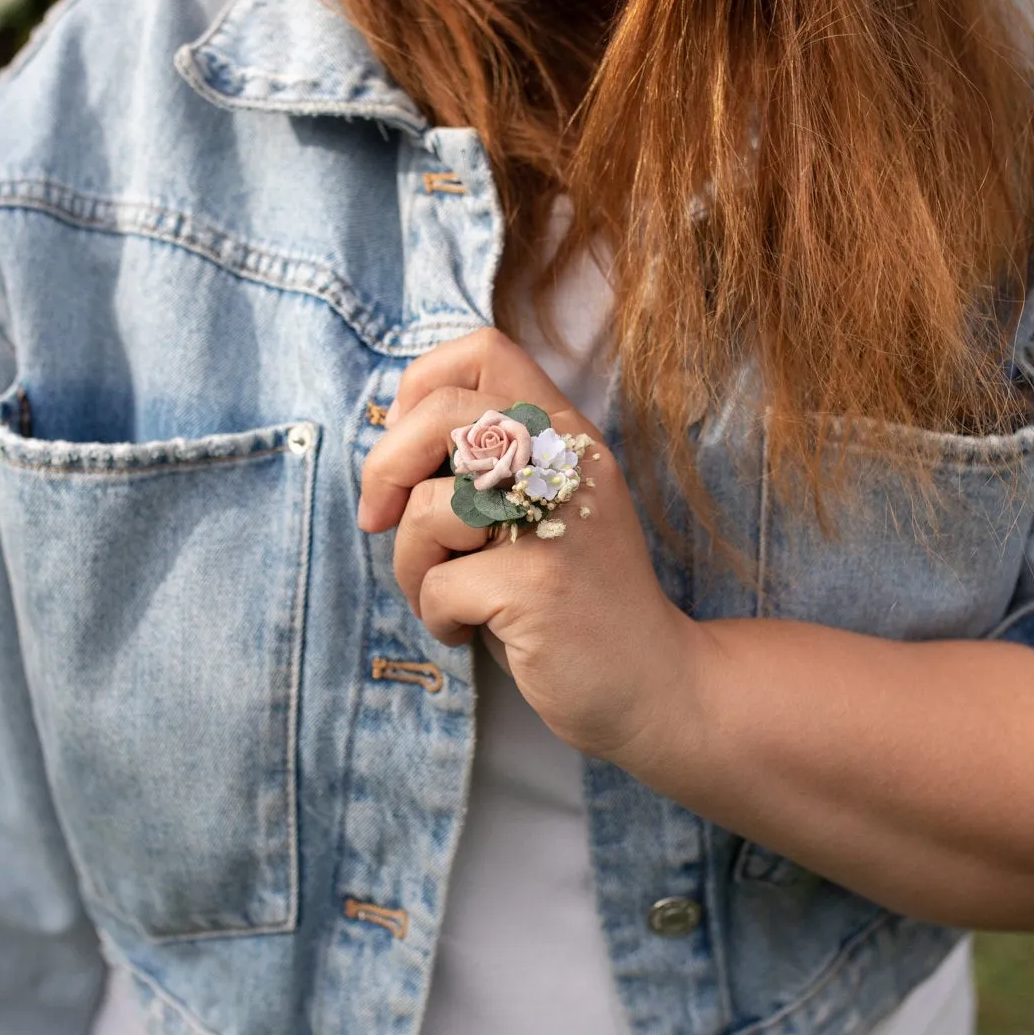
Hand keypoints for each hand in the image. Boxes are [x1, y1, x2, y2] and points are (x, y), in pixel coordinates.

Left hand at [358, 328, 705, 762]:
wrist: (653, 683)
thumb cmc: (573, 597)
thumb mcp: (539, 508)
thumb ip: (488, 464)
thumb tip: (391, 434)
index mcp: (564, 434)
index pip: (483, 350)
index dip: (421, 387)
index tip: (410, 454)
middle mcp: (566, 462)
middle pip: (441, 412)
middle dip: (385, 467)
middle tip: (380, 519)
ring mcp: (558, 522)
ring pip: (427, 508)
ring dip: (410, 564)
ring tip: (445, 598)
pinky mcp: (539, 585)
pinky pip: (439, 586)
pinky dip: (437, 617)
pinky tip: (469, 632)